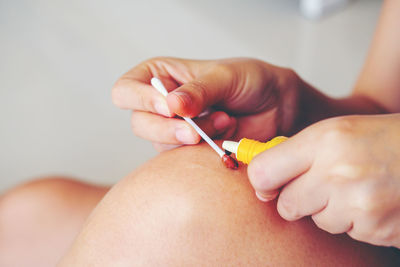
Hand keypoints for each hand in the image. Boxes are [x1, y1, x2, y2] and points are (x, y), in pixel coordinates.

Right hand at [112, 57, 299, 150]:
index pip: (126, 90)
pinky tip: (225, 135)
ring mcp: (173, 130)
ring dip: (194, 137)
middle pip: (139, 123)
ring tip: (224, 121)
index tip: (170, 107)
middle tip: (197, 129)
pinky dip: (204, 150)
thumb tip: (171, 105)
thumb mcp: (224, 77)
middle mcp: (160, 104)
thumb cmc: (249, 81)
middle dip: (170, 128)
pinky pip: (182, 160)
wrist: (276, 105)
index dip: (142, 100)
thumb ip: (198, 91)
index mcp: (160, 77)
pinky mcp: (189, 151)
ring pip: (161, 144)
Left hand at [248, 114, 399, 247]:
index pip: (264, 171)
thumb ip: (296, 152)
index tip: (267, 184)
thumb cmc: (382, 140)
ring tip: (357, 188)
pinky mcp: (376, 228)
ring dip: (330, 210)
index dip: (262, 181)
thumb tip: (259, 176)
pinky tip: (372, 201)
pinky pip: (345, 232)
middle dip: (297, 198)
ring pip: (317, 220)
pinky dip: (354, 221)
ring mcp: (359, 204)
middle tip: (321, 184)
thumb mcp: (337, 132)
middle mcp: (338, 172)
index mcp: (325, 140)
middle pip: (286, 205)